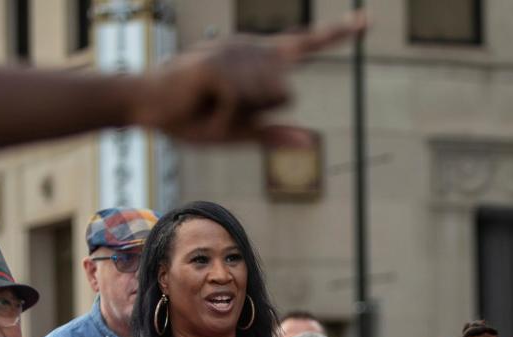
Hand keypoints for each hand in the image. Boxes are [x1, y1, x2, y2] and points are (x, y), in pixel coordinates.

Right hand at [134, 13, 364, 144]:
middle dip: (259, 114)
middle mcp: (249, 49)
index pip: (305, 45)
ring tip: (209, 108)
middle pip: (286, 92)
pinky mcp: (217, 65)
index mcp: (259, 60)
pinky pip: (239, 107)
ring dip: (238, 118)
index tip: (366, 19)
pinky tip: (202, 107)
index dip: (337, 33)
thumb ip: (273, 134)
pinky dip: (222, 121)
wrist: (146, 108)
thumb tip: (312, 142)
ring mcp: (233, 52)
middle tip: (221, 112)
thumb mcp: (238, 132)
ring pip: (267, 99)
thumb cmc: (192, 118)